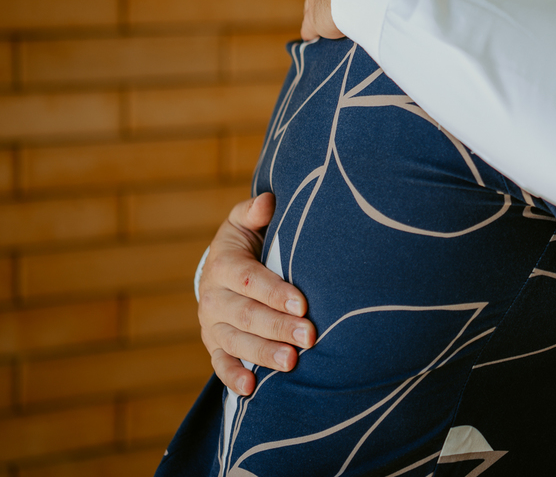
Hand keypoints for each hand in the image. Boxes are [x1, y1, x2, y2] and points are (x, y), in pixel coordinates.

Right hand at [197, 193, 314, 395]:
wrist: (223, 269)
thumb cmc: (247, 243)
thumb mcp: (245, 222)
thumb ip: (255, 212)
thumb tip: (268, 201)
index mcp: (224, 265)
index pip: (249, 279)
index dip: (274, 292)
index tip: (302, 302)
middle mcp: (214, 297)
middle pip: (246, 315)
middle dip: (278, 326)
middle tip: (309, 336)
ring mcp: (212, 324)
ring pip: (235, 342)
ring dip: (262, 354)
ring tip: (291, 362)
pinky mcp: (214, 345)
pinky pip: (219, 364)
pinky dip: (232, 377)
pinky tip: (251, 389)